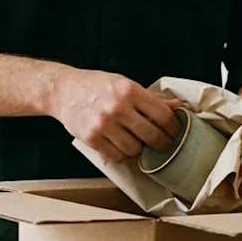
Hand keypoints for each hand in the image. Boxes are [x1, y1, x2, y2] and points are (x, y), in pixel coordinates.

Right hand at [48, 68, 183, 161]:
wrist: (63, 90)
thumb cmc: (95, 86)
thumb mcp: (125, 84)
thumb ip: (151, 97)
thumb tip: (178, 106)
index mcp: (130, 90)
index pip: (163, 115)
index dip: (173, 127)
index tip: (174, 132)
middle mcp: (117, 107)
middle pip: (152, 135)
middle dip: (162, 143)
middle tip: (163, 144)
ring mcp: (103, 124)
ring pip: (134, 149)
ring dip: (139, 149)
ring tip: (137, 142)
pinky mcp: (92, 138)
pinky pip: (116, 156)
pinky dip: (122, 154)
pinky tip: (121, 146)